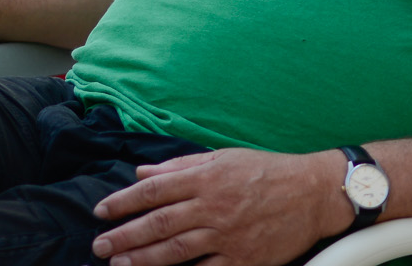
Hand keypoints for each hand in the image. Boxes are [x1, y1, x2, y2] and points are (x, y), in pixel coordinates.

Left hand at [88, 148, 347, 265]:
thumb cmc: (266, 170)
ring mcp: (227, 236)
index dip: (123, 202)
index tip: (101, 211)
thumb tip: (143, 172)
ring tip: (119, 264)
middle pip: (158, 224)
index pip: (153, 190)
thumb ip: (180, 167)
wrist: (313, 193)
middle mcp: (211, 207)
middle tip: (99, 245)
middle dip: (124, 236)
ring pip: (176, 251)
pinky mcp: (243, 260)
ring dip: (143, 260)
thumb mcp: (222, 157)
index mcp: (204, 178)